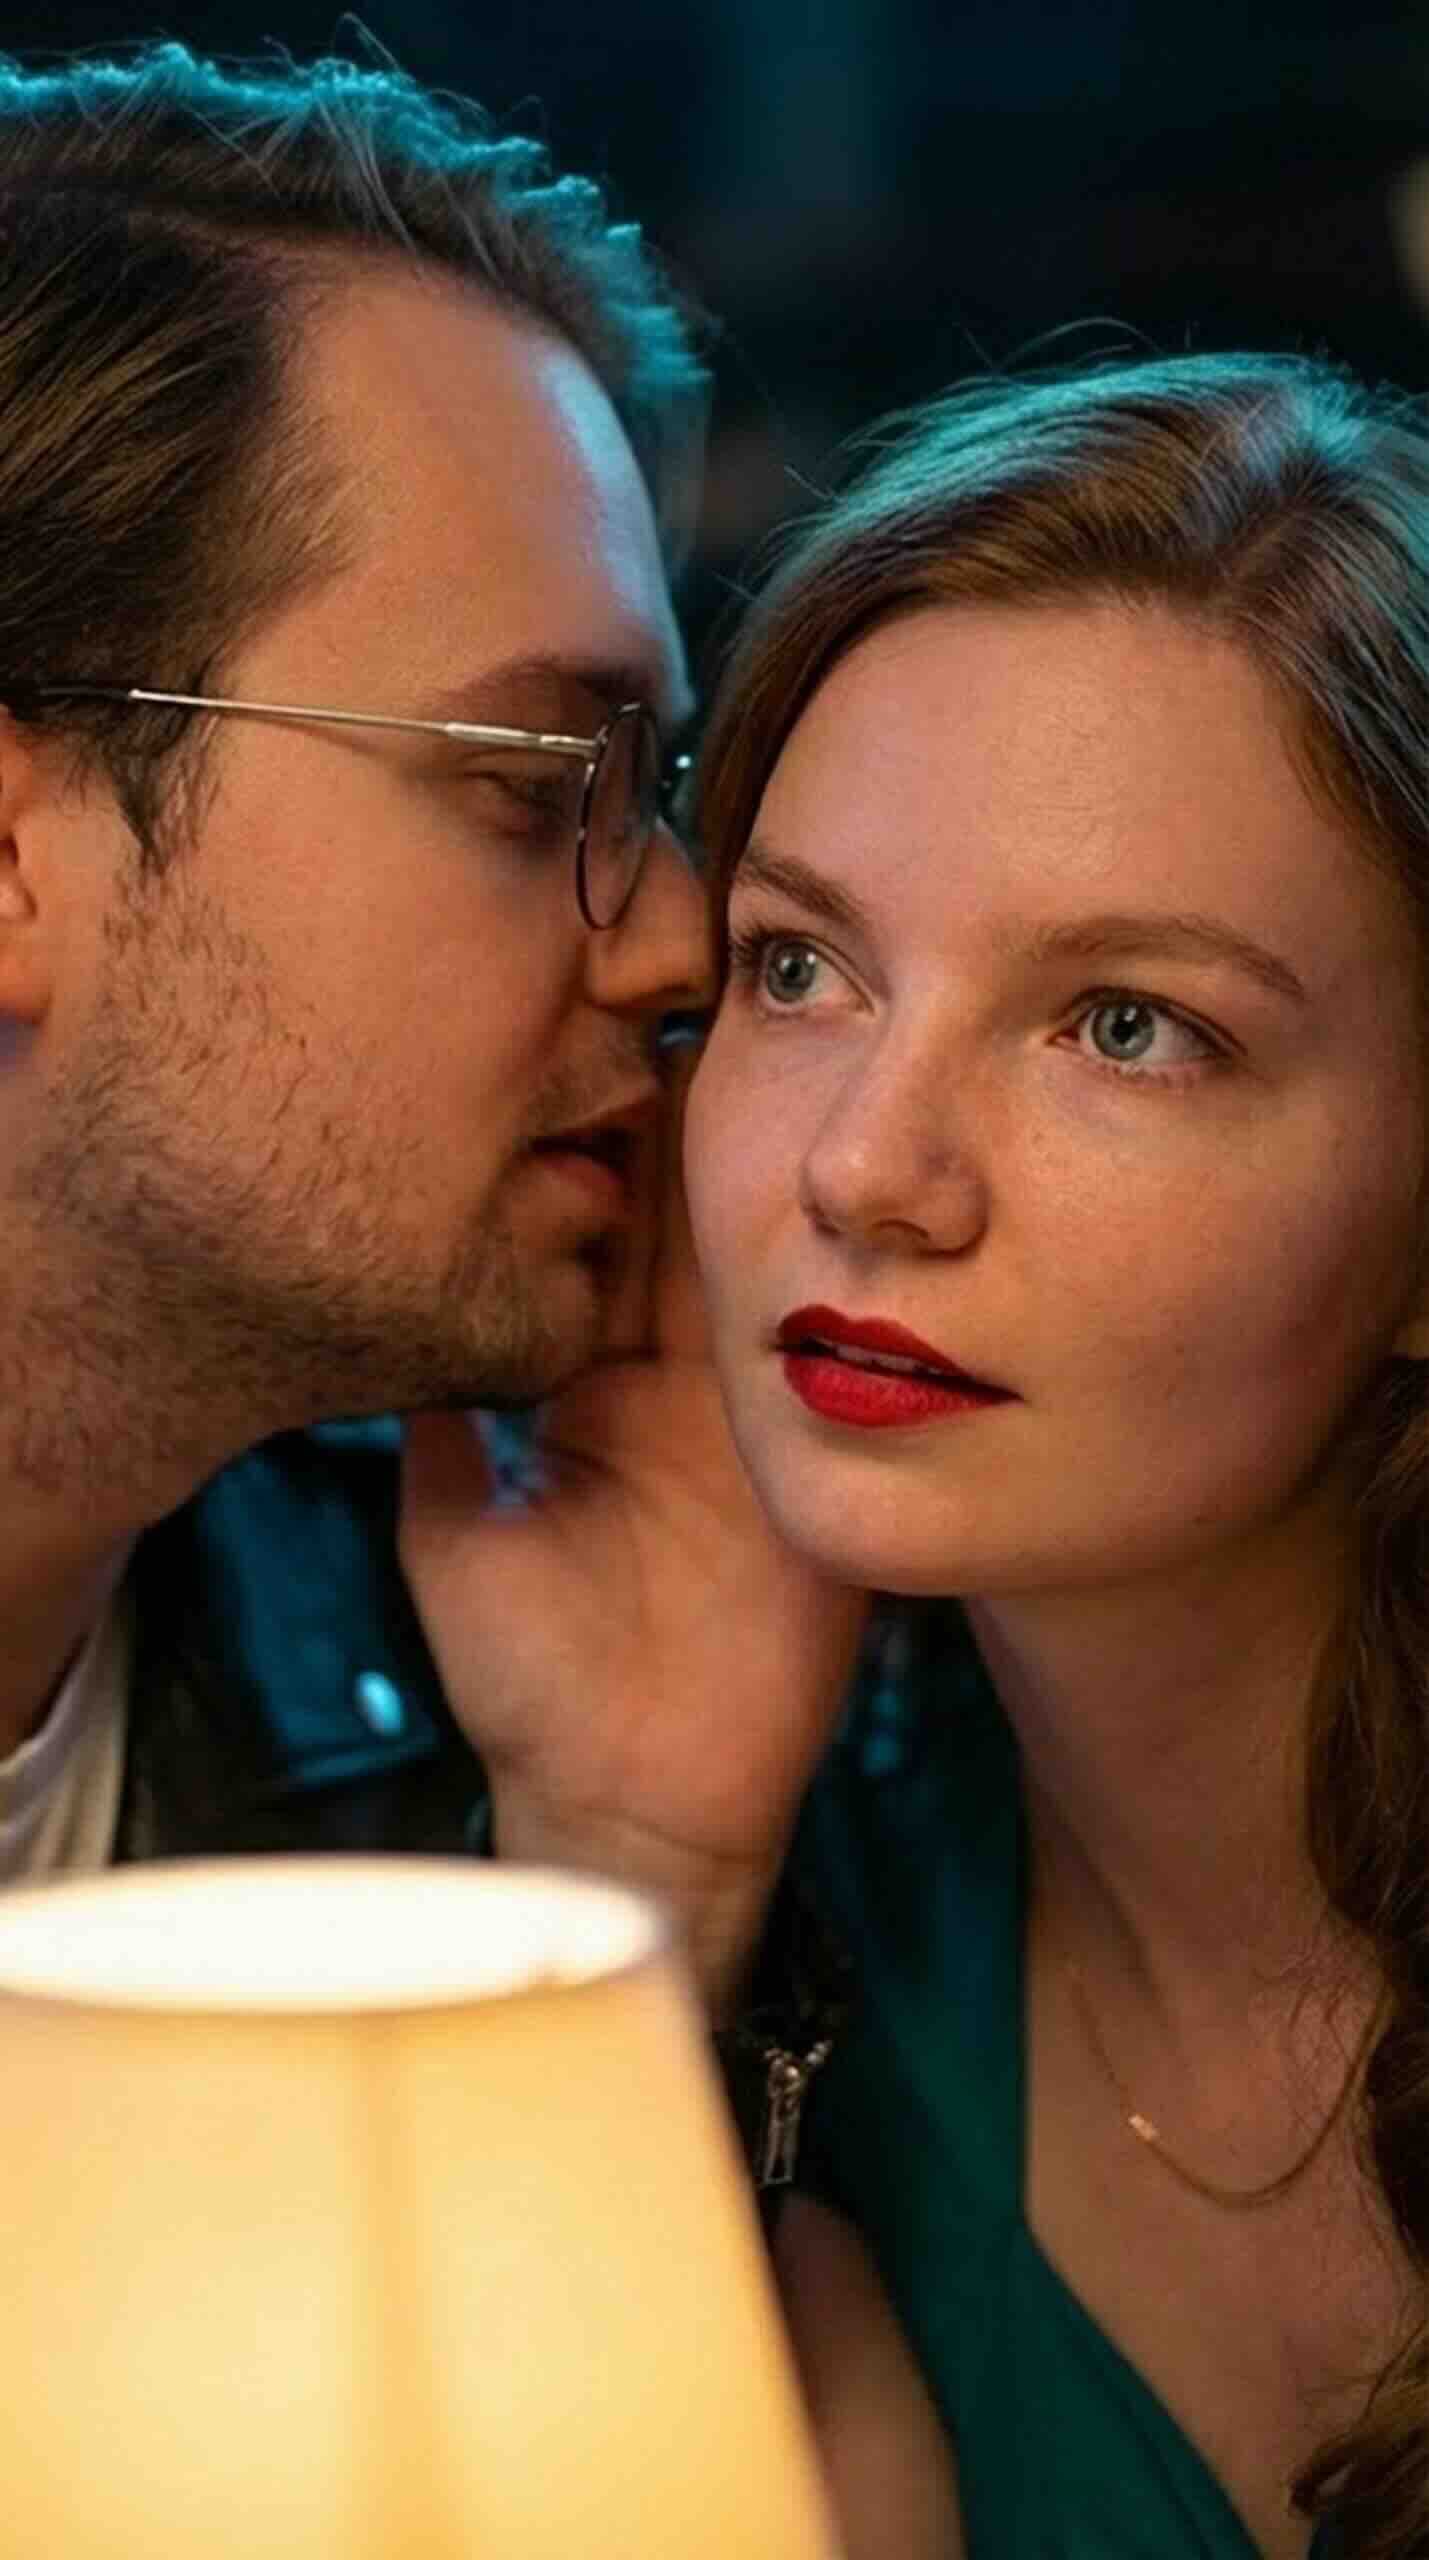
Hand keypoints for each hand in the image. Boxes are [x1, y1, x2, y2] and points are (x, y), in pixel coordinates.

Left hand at [398, 1056, 867, 2006]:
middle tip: (675, 999)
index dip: (592, 1159)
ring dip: (749, 1175)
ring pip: (750, 1272)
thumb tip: (390, 1334)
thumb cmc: (533, 1696)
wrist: (631, 1805)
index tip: (580, 1048)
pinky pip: (814, 1356)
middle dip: (681, 1126)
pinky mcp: (810, 1463)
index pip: (600, 1252)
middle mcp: (675, 1394)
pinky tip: (808, 1185)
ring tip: (744, 1052)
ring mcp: (751, 1421)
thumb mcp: (450, 1539)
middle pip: (682, 1236)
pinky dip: (814, 1276)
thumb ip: (436, 1433)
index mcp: (592, 1397)